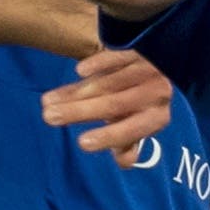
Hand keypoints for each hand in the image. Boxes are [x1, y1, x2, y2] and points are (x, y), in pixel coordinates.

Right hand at [46, 47, 178, 151]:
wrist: (163, 60)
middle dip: (79, 112)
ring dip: (76, 92)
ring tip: (47, 101)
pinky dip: (99, 63)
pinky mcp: (139, 47)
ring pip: (109, 82)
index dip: (108, 137)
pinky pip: (117, 55)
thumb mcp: (141, 123)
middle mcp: (156, 92)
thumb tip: (124, 162)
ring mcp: (148, 67)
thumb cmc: (145, 100)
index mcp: (156, 116)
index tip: (81, 143)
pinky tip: (80, 71)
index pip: (132, 130)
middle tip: (48, 117)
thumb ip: (128, 141)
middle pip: (114, 103)